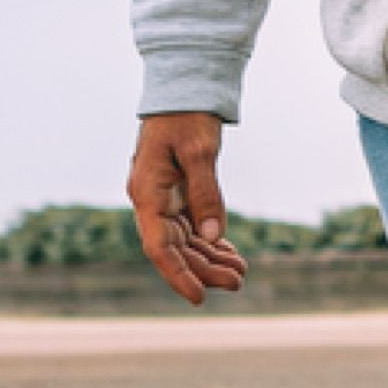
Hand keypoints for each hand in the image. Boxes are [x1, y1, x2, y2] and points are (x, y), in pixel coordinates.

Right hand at [126, 111, 242, 304]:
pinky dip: (210, 241)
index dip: (179, 276)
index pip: (159, 248)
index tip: (199, 298)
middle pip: (175, 249)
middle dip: (204, 270)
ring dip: (210, 258)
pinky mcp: (176, 193)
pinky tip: (229, 252)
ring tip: (240, 272)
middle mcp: (151, 201)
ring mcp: (162, 199)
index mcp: (147, 193)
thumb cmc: (187, 116)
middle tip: (239, 282)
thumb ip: (206, 194)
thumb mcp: (200, 151)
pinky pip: (191, 227)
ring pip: (185, 241)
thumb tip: (213, 235)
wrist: (183, 89)